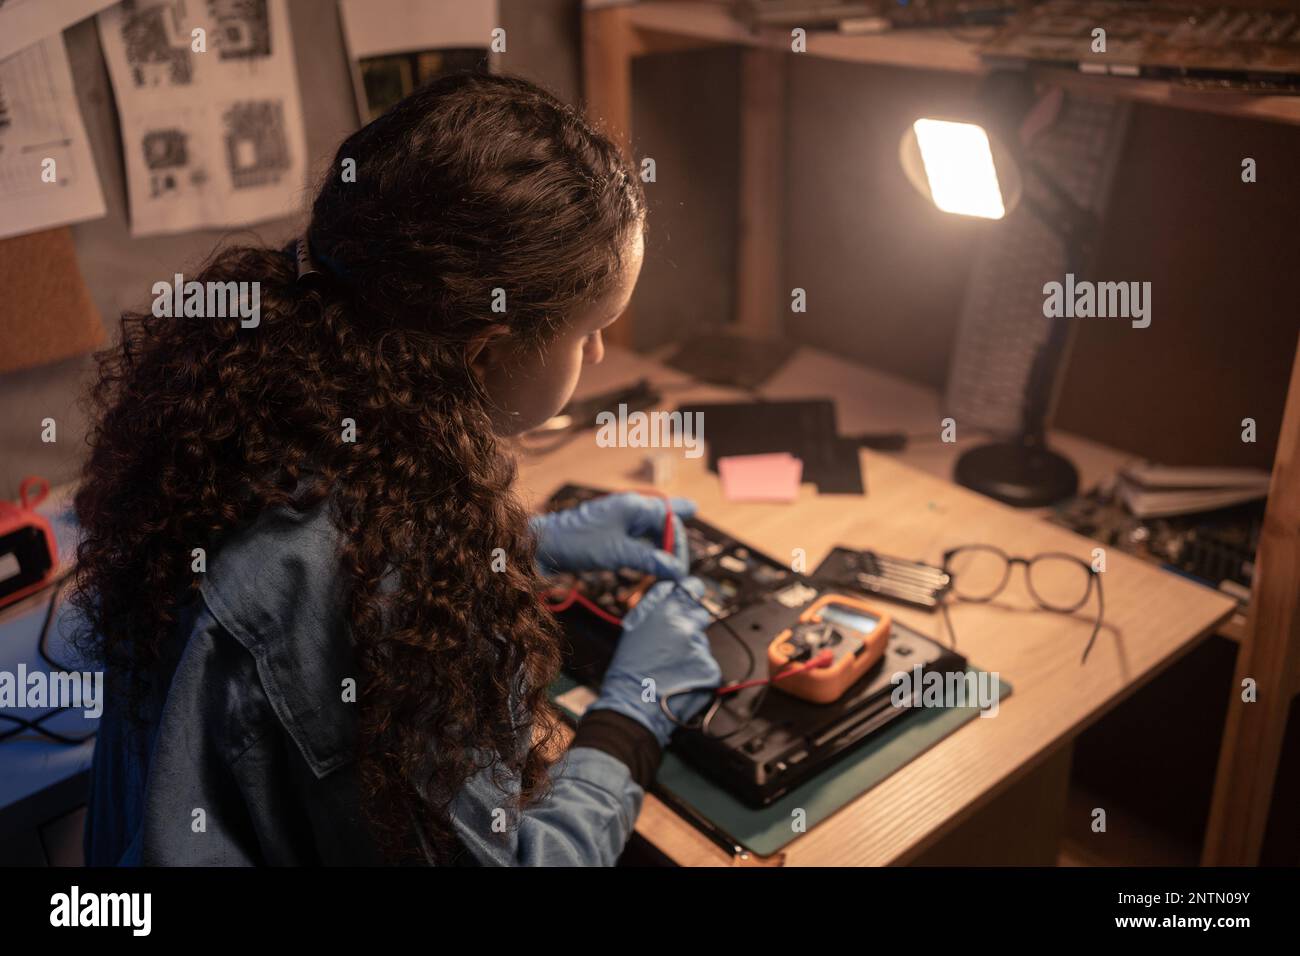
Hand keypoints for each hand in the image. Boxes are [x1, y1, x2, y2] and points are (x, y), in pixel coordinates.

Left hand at [529, 492, 694, 580]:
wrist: (545, 544)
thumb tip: (677, 571)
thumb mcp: (617, 553)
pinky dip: (649, 550)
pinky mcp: (614, 530)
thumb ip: (649, 560)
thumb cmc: (579, 543)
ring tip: (672, 568)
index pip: (671, 521)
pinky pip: (640, 538)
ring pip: (653, 531)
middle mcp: (632, 507)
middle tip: (677, 572)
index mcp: (635, 505)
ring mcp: (623, 518)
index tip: (677, 571)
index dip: (678, 546)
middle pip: (665, 524)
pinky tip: (656, 562)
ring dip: (663, 548)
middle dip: (673, 546)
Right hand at [590, 577, 720, 746]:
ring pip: (702, 643)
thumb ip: (658, 608)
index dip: (692, 592)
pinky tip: (680, 678)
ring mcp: (700, 646)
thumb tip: (672, 595)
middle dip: (691, 627)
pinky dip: (698, 672)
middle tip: (674, 645)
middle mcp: (685, 624)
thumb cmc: (630, 670)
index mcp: (665, 610)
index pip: (691, 587)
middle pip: (699, 615)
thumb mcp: (636, 628)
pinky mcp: (710, 667)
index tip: (693, 595)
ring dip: (692, 652)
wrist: (634, 704)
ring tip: (671, 666)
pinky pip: (708, 665)